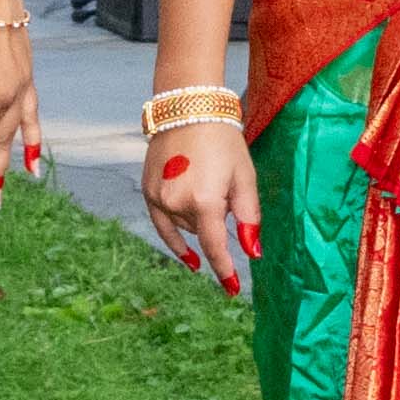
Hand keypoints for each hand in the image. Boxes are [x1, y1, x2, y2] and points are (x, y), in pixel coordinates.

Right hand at [143, 106, 257, 288]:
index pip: (215, 247)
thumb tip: (252, 252)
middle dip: (216, 219)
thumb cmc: (224, 142)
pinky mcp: (147, 191)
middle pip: (202, 230)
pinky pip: (162, 224)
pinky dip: (176, 238)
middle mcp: (177, 203)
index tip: (232, 289)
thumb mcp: (245, 178)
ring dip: (198, 217)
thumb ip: (248, 217)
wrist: (189, 109)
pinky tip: (190, 258)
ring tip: (205, 182)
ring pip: (184, 225)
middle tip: (222, 184)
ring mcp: (158, 198)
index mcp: (204, 200)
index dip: (225, 269)